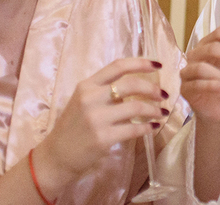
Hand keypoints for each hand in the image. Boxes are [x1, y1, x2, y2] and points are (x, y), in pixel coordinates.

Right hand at [34, 57, 169, 184]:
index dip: (141, 63)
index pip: (118, 66)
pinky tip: (153, 127)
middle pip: (131, 85)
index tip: (158, 65)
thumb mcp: (83, 101)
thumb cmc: (72, 127)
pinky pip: (134, 129)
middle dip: (153, 89)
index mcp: (87, 85)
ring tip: (162, 113)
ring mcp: (96, 119)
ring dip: (154, 110)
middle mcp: (91, 98)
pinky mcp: (102, 138)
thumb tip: (138, 84)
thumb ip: (104, 90)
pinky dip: (148, 127)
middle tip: (164, 95)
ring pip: (136, 108)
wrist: (55, 157)